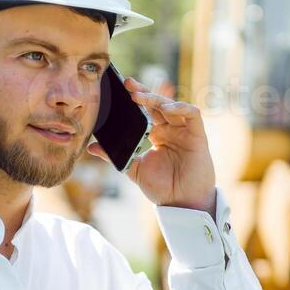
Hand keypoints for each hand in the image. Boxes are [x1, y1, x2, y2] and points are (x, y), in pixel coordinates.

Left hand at [88, 76, 215, 214]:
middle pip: (158, 104)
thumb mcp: (134, 169)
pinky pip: (192, 114)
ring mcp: (185, 131)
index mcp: (157, 134)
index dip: (136, 98)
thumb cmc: (162, 188)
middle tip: (128, 85)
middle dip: (143, 92)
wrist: (181, 204)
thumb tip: (91, 147)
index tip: (120, 89)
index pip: (146, 111)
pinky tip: (166, 109)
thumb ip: (114, 156)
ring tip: (140, 97)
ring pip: (172, 105)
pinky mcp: (198, 135)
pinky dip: (180, 108)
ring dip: (157, 99)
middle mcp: (171, 129)